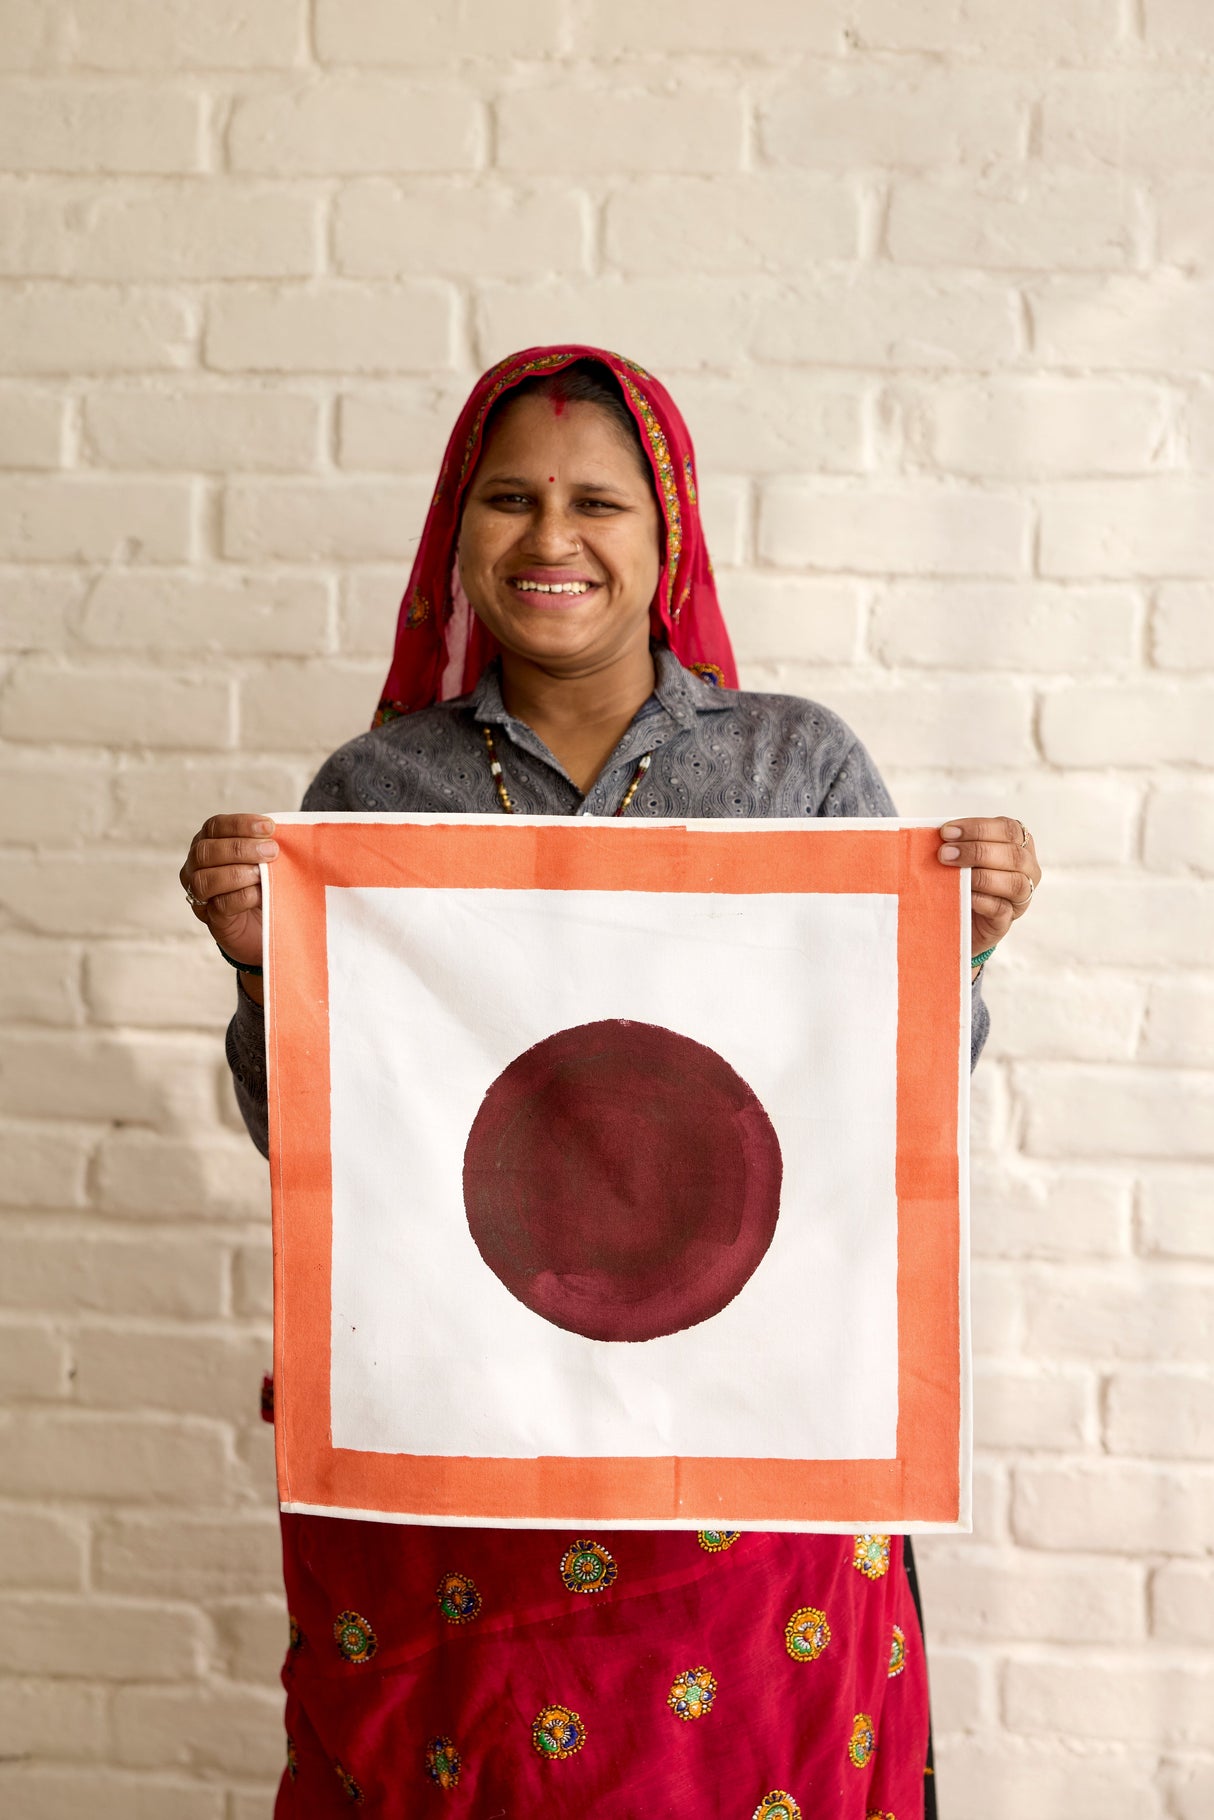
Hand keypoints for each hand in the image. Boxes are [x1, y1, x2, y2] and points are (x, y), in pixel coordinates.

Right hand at [180, 814, 278, 979]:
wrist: (265, 923)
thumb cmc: (264, 883)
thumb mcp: (266, 859)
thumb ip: (268, 844)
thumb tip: (286, 831)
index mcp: (209, 842)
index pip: (215, 826)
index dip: (240, 824)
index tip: (269, 827)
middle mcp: (197, 866)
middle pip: (205, 851)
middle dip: (240, 848)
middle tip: (271, 851)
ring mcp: (199, 893)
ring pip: (205, 879)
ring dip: (237, 873)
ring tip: (263, 874)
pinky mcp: (212, 918)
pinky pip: (220, 905)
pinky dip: (242, 897)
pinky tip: (260, 893)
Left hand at [936, 816, 1039, 965]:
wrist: (954, 917)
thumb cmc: (960, 878)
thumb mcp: (962, 855)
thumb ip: (957, 842)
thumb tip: (936, 834)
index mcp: (1019, 844)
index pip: (1008, 829)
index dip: (978, 828)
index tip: (946, 832)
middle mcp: (1027, 869)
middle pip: (1014, 855)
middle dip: (976, 850)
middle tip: (944, 853)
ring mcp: (1020, 898)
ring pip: (1014, 883)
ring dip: (981, 876)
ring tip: (953, 873)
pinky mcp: (1005, 921)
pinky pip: (1001, 909)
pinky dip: (981, 900)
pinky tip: (964, 895)